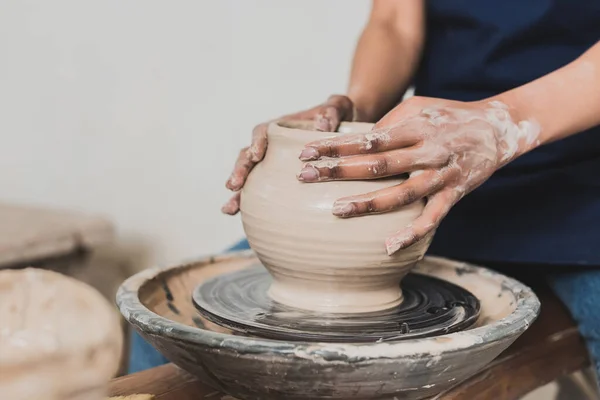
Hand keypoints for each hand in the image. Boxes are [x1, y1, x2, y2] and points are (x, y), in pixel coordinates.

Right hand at [222, 95, 358, 214]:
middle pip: (248, 156)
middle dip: (239, 171)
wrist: (342, 129)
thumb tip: (322, 126)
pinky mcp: (276, 180)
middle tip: (233, 186)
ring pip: (249, 177)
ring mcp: (271, 164)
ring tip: (229, 209)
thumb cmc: (337, 116)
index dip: (256, 143)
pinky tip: (238, 216)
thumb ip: (330, 112)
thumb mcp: (338, 108)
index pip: (262, 132)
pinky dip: (249, 203)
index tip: (255, 156)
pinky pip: (260, 191)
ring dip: (238, 193)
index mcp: (281, 127)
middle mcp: (270, 146)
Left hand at [296, 96, 538, 254]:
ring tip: (336, 210)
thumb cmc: (449, 115)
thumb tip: (357, 140)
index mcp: (415, 127)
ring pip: (400, 194)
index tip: (307, 152)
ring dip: (367, 203)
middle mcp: (426, 152)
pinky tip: (388, 247)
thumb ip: (389, 123)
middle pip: (377, 164)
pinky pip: (432, 219)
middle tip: (305, 177)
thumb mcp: (418, 107)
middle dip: (338, 171)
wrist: (498, 128)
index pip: (368, 138)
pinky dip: (411, 234)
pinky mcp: (453, 194)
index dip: (336, 146)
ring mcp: (440, 176)